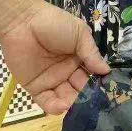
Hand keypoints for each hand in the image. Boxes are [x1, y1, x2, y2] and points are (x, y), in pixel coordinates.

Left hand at [1, 0, 109, 114]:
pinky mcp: (35, 87)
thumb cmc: (55, 24)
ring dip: (73, 103)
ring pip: (66, 97)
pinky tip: (62, 106)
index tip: (106, 90)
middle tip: (93, 101)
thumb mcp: (80, 33)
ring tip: (78, 105)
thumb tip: (107, 71)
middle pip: (80, 88)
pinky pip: (46, 101)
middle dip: (87, 96)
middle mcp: (67, 71)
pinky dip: (55, 107)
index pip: (91, 74)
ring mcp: (51, 80)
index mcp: (79, 57)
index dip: (98, 82)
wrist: (24, 23)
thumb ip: (91, 54)